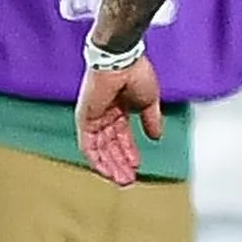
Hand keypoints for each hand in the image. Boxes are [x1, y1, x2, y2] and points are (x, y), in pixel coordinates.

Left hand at [76, 57, 165, 184]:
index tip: (137, 166)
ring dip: (110, 166)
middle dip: (120, 164)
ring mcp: (93, 118)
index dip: (129, 152)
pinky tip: (106, 171)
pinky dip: (96, 160)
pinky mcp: (84, 119)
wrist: (121, 61)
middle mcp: (103, 115)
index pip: (121, 137)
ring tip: (122, 180)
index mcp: (118, 108)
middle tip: (128, 180)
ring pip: (99, 149)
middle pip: (110, 146)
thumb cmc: (135, 72)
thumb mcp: (149, 102)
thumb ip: (151, 120)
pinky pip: (88, 145)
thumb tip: (156, 136)